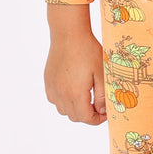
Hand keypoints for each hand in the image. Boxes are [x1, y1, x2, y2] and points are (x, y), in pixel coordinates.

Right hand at [44, 4, 106, 125]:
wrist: (69, 34)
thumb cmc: (88, 51)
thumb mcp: (101, 73)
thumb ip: (102, 95)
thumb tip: (102, 111)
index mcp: (76, 93)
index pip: (86, 118)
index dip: (97, 119)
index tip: (105, 113)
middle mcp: (61, 94)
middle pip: (74, 117)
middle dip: (87, 115)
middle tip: (97, 106)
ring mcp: (53, 87)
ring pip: (63, 110)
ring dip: (74, 109)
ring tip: (85, 98)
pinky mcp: (48, 80)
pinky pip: (54, 99)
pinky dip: (63, 101)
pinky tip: (71, 90)